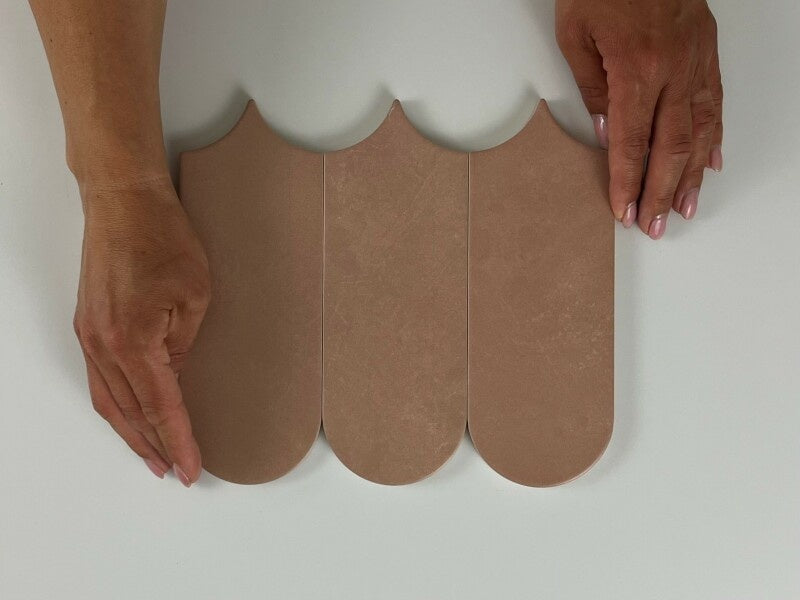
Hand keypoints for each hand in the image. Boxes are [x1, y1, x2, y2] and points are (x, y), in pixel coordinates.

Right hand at [73, 175, 209, 485]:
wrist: (123, 202)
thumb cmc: (164, 239)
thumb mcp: (196, 297)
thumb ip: (184, 346)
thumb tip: (176, 380)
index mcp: (133, 341)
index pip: (161, 407)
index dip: (179, 441)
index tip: (190, 469)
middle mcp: (103, 346)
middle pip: (130, 413)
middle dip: (155, 446)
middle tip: (175, 471)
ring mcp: (90, 336)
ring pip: (108, 401)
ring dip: (131, 433)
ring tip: (154, 455)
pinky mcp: (88, 326)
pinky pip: (100, 380)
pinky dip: (117, 406)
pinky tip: (132, 415)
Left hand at [556, 0, 722, 238]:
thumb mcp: (575, 35)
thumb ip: (592, 88)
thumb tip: (607, 131)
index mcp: (637, 68)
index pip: (632, 143)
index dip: (628, 182)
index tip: (624, 210)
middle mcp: (674, 69)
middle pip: (670, 146)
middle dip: (661, 191)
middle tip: (654, 225)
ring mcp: (696, 59)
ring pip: (700, 130)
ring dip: (692, 175)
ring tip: (684, 208)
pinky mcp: (706, 49)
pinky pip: (715, 102)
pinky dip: (714, 136)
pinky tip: (710, 162)